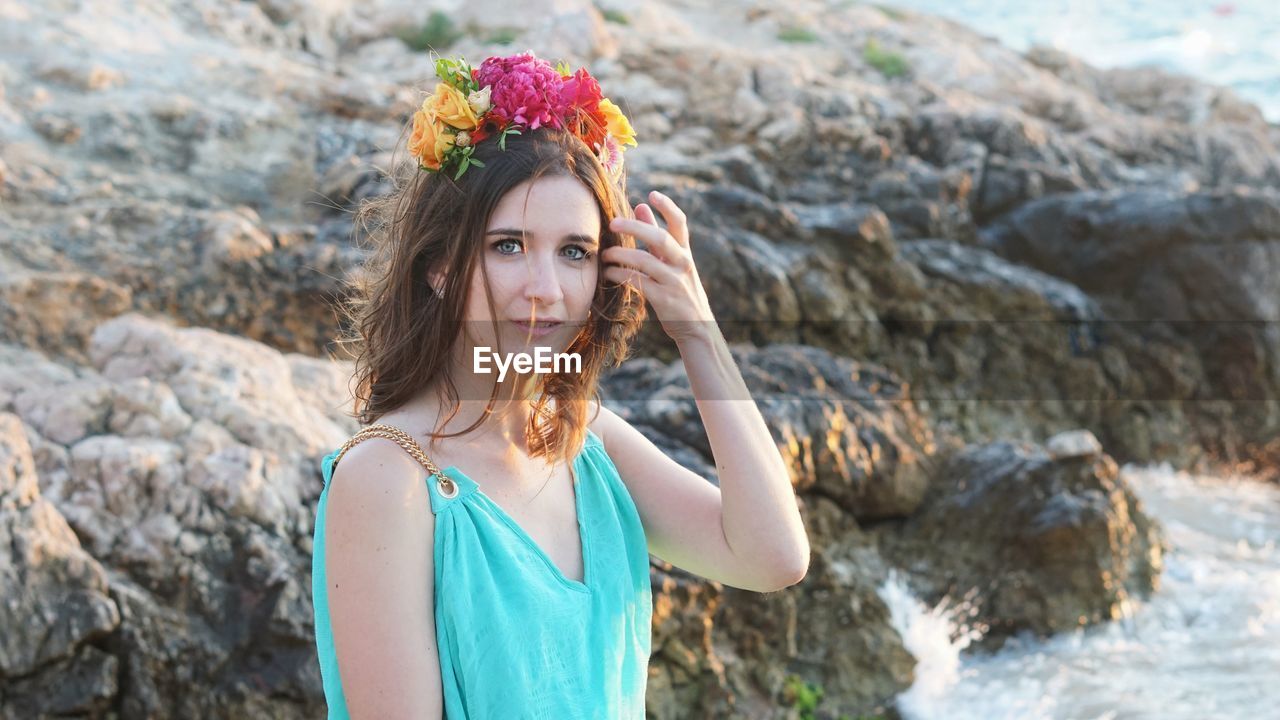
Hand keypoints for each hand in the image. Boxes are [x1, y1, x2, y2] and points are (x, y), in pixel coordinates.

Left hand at [604, 190, 716, 344]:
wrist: (697, 327)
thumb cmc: (679, 289)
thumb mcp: (672, 261)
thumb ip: (657, 235)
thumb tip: (640, 206)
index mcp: (685, 252)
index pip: (680, 223)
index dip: (667, 207)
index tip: (651, 195)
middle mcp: (682, 263)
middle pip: (660, 238)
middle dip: (635, 228)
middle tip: (613, 223)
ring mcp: (674, 281)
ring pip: (645, 261)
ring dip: (621, 255)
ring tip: (606, 254)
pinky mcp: (664, 299)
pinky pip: (639, 282)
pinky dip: (620, 276)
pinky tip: (608, 274)